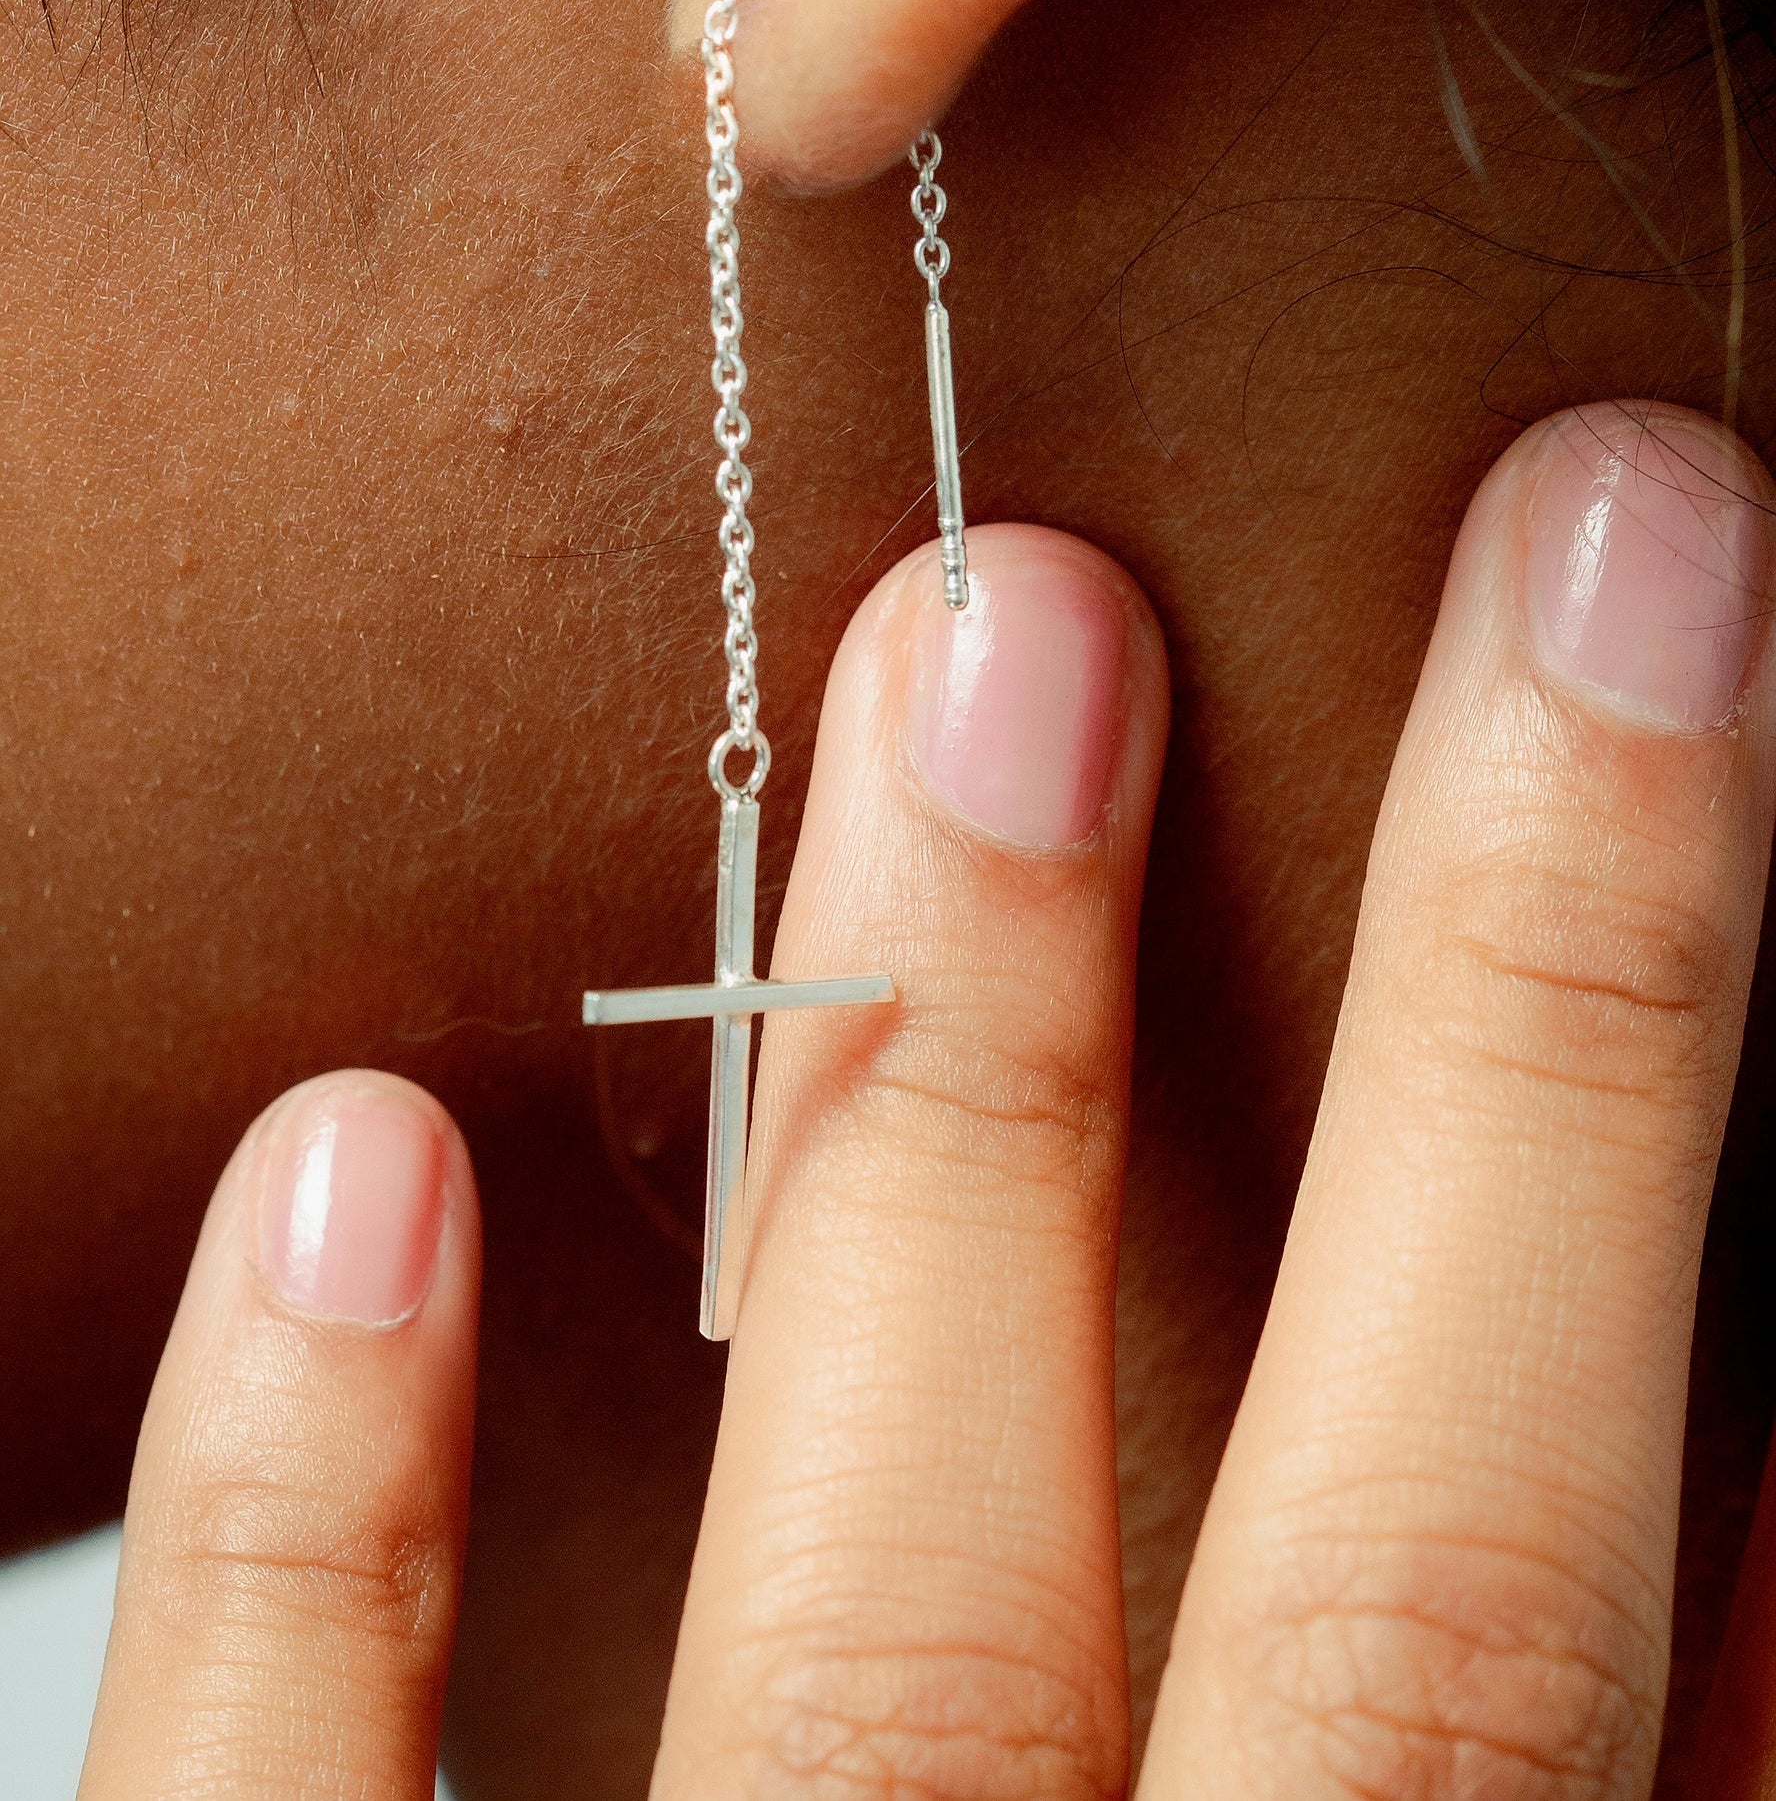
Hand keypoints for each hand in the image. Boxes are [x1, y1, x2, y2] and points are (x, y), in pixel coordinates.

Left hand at [76, 403, 1775, 1798]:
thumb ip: (1596, 1782)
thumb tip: (1746, 1492)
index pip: (1524, 1562)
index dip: (1599, 1058)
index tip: (1630, 603)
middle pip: (1312, 1599)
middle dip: (1324, 1036)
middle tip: (1170, 588)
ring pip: (844, 1663)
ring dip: (897, 1146)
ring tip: (917, 689)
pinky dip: (311, 1532)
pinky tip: (347, 1181)